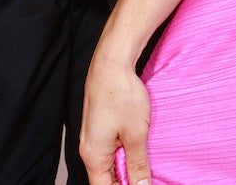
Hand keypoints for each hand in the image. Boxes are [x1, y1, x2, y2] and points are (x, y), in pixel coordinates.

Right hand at [81, 49, 152, 184]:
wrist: (111, 63)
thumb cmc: (120, 94)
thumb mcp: (136, 134)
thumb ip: (138, 164)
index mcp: (93, 156)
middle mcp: (89, 149)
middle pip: (106, 177)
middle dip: (126, 179)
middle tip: (147, 175)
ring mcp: (93, 136)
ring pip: (109, 162)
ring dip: (127, 165)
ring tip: (145, 162)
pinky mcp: (99, 126)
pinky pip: (110, 148)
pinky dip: (124, 152)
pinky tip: (139, 147)